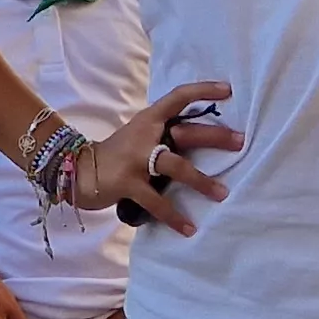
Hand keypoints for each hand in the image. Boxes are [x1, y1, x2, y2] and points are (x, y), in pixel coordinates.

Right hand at [76, 81, 240, 235]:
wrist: (78, 170)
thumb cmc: (117, 153)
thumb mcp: (139, 135)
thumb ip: (164, 133)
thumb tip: (203, 136)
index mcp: (149, 119)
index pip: (177, 98)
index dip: (202, 91)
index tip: (227, 90)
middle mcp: (145, 135)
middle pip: (186, 132)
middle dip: (215, 137)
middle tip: (241, 142)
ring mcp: (136, 159)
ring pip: (176, 166)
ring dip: (201, 181)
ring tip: (223, 194)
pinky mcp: (128, 183)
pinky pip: (156, 202)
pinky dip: (174, 216)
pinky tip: (188, 228)